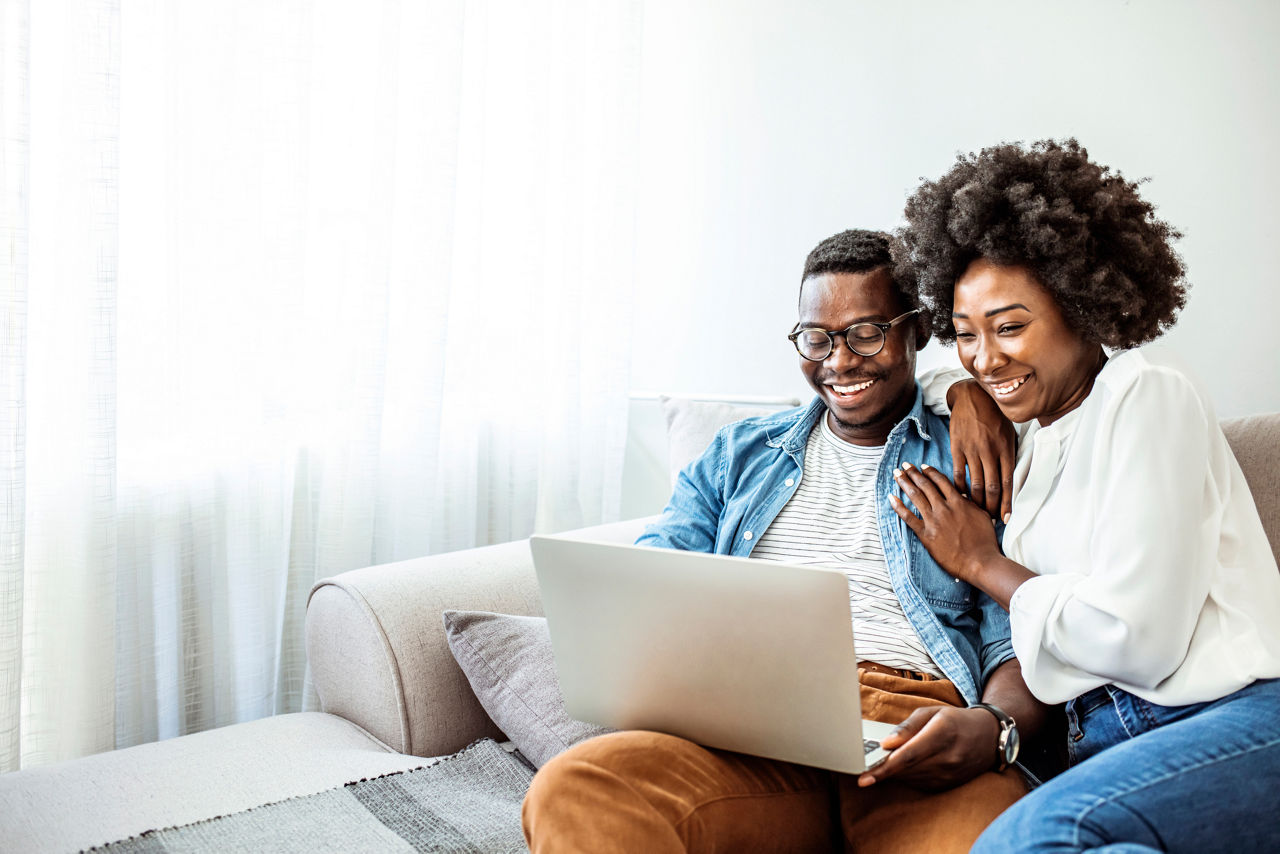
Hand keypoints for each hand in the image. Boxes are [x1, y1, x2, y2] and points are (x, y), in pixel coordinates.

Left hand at [857, 706, 999, 790]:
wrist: (989, 737)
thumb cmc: (955, 720)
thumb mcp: (931, 713)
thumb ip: (907, 727)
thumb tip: (886, 743)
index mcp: (941, 733)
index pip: (907, 756)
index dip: (884, 768)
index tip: (864, 777)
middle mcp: (948, 757)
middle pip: (907, 769)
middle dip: (882, 771)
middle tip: (863, 769)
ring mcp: (950, 774)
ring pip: (912, 778)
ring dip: (894, 773)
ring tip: (882, 764)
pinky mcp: (950, 784)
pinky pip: (921, 784)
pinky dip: (908, 777)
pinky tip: (903, 767)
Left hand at [887, 463, 1000, 584]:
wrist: (980, 561)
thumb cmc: (985, 542)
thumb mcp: (981, 516)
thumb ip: (970, 504)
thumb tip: (961, 495)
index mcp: (958, 502)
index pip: (941, 481)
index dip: (930, 472)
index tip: (923, 466)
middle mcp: (944, 508)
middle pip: (925, 485)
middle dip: (913, 473)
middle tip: (904, 465)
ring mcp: (934, 521)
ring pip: (916, 496)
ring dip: (904, 483)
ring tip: (896, 474)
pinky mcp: (926, 534)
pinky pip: (908, 518)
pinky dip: (898, 507)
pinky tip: (891, 498)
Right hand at [946, 379, 1016, 521]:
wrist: (972, 398)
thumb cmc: (994, 416)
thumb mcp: (1008, 433)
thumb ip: (1010, 454)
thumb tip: (1010, 477)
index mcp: (1006, 449)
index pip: (1008, 483)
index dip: (1007, 503)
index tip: (1006, 518)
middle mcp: (990, 452)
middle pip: (992, 487)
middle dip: (991, 507)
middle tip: (990, 519)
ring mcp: (973, 450)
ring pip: (976, 484)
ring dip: (977, 501)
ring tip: (977, 511)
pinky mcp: (957, 448)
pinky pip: (959, 474)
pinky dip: (960, 488)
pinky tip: (961, 496)